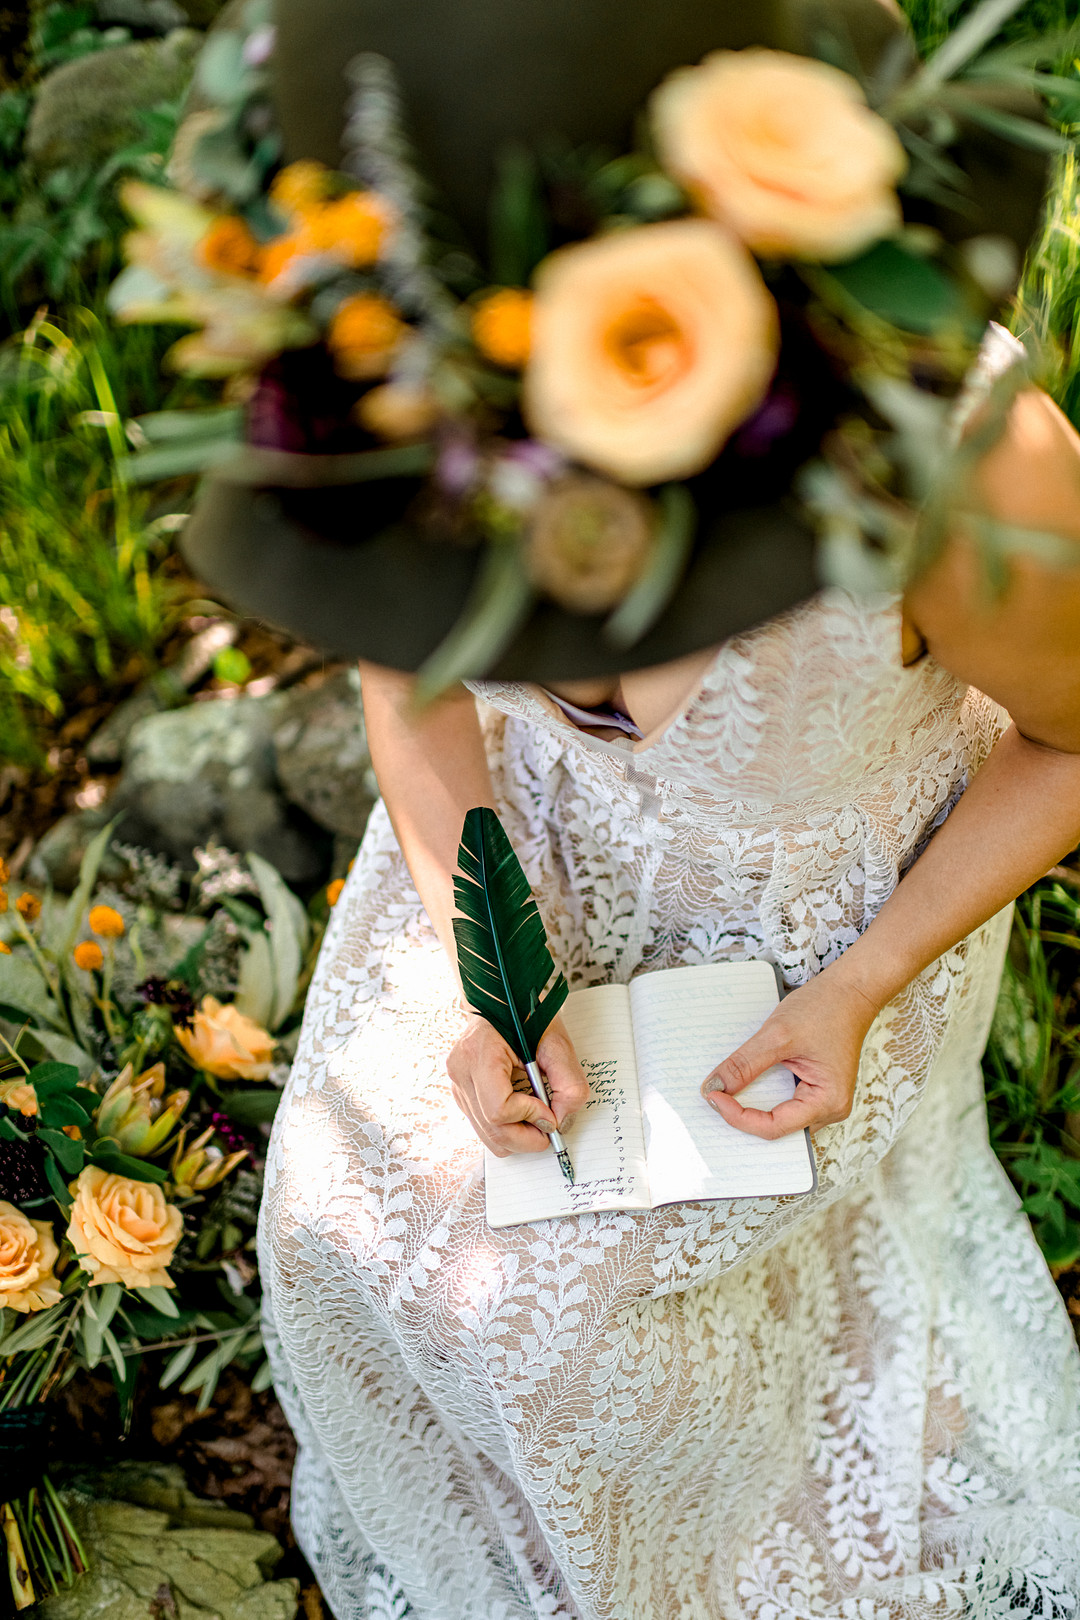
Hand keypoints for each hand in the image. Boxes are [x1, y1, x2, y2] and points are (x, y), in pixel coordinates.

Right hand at [447, 1013, 588, 1154]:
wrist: (503, 1001)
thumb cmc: (527, 1016)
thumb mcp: (558, 1043)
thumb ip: (568, 1084)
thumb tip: (560, 1122)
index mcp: (479, 1053)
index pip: (499, 1109)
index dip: (530, 1117)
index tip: (550, 1110)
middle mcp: (460, 1071)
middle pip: (492, 1129)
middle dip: (527, 1137)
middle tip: (550, 1126)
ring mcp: (457, 1084)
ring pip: (487, 1136)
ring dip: (518, 1136)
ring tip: (538, 1116)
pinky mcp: (461, 1093)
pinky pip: (484, 1127)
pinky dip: (507, 1129)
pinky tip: (523, 1110)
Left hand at [700, 970, 878, 1138]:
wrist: (850, 990)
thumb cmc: (825, 1008)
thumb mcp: (777, 1035)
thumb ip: (744, 1064)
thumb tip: (714, 1087)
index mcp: (828, 1101)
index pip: (774, 1127)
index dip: (739, 1117)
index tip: (714, 1096)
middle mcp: (830, 1108)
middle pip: (777, 1127)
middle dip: (743, 1116)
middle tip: (713, 1097)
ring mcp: (824, 1100)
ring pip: (779, 1117)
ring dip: (752, 1107)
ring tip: (725, 1093)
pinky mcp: (815, 1088)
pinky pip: (785, 1102)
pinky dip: (763, 1095)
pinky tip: (744, 1083)